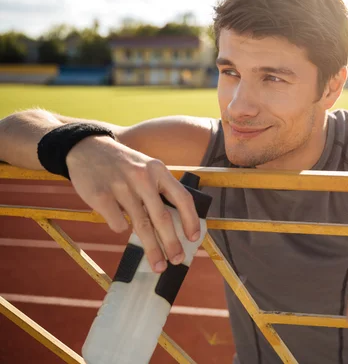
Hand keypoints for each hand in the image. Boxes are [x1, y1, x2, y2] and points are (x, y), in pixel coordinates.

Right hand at [65, 135, 199, 272]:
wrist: (87, 148)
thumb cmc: (122, 165)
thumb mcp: (146, 168)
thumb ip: (159, 190)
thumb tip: (176, 226)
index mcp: (158, 170)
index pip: (182, 197)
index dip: (191, 220)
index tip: (194, 239)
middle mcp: (142, 177)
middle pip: (162, 217)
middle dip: (172, 243)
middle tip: (177, 260)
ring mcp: (120, 186)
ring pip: (141, 226)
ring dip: (152, 249)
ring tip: (157, 265)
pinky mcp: (100, 195)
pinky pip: (117, 223)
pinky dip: (121, 228)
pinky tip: (119, 224)